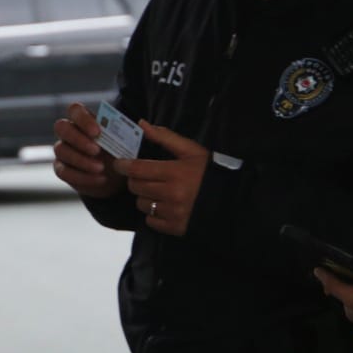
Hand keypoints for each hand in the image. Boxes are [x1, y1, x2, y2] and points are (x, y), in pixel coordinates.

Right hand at [52, 102, 123, 198]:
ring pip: (61, 150)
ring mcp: (63, 150)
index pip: (75, 110)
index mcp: (84, 119)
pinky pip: (64, 172)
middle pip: (61, 127)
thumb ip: (131, 133)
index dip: (83, 119)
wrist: (118, 177)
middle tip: (97, 150)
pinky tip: (99, 179)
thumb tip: (141, 123)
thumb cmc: (121, 152)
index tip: (97, 131)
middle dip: (78, 139)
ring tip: (101, 168)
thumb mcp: (129, 142)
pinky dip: (82, 177)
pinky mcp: (63, 169)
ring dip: (81, 160)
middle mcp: (69, 132)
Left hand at [116, 120, 208, 236]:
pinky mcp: (175, 228)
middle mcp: (172, 194)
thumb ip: (164, 137)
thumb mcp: (190, 150)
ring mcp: (173, 213)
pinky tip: (164, 206)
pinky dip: (153, 214)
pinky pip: (150, 221)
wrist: (232, 198)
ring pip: (141, 204)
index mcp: (175, 172)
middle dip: (135, 180)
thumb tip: (142, 124)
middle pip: (136, 187)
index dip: (124, 165)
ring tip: (157, 191)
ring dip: (145, 197)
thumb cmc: (208, 171)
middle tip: (143, 176)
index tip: (120, 163)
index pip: (138, 169)